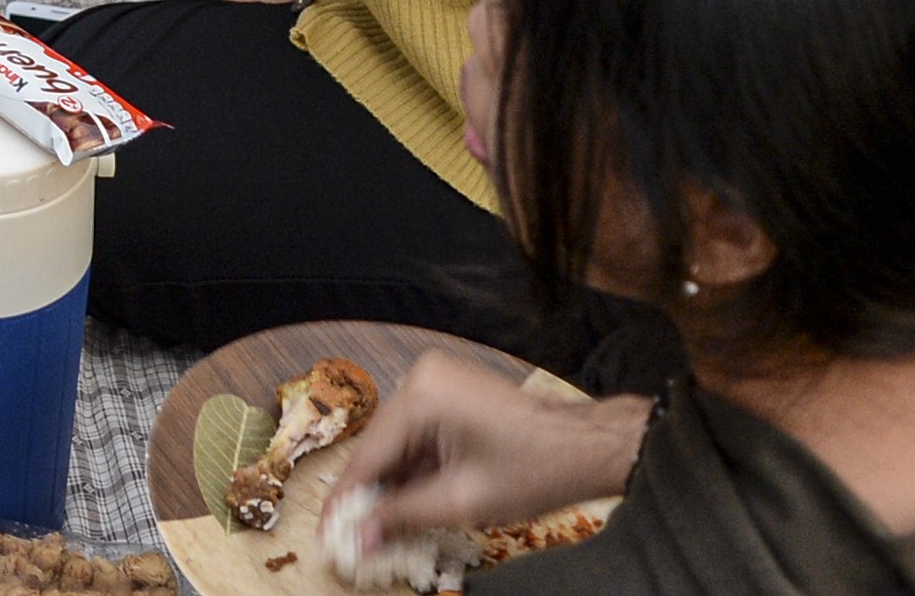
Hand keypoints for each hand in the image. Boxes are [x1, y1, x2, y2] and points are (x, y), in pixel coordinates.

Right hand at [333, 356, 649, 552]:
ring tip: (381, 528)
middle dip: (369, 495)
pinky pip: (417, 434)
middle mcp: (420, 377)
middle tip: (354, 538)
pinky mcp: (449, 391)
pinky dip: (414, 468)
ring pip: (397, 443)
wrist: (586, 447)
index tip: (327, 535)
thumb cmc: (535, 470)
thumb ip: (403, 517)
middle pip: (380, 447)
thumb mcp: (463, 502)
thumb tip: (359, 538)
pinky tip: (410, 502)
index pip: (367, 455)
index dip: (345, 501)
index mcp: (420, 394)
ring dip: (392, 484)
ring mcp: (435, 380)